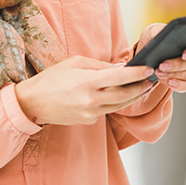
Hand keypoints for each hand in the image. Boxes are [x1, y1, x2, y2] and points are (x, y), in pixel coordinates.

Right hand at [14, 56, 155, 125]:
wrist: (33, 103)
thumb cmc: (52, 78)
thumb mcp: (75, 63)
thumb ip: (100, 66)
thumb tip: (121, 68)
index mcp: (87, 82)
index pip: (120, 77)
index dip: (138, 73)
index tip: (150, 68)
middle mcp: (91, 100)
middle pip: (125, 96)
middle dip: (141, 87)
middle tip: (152, 79)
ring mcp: (90, 113)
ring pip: (119, 105)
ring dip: (133, 96)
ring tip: (143, 87)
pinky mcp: (88, 121)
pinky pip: (107, 110)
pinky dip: (116, 102)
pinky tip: (121, 94)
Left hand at [136, 22, 185, 92]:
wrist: (147, 54)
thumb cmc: (153, 38)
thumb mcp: (152, 31)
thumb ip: (156, 31)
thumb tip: (159, 36)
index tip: (185, 54)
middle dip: (176, 65)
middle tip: (162, 65)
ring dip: (172, 75)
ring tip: (158, 72)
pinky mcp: (183, 80)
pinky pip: (185, 86)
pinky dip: (178, 86)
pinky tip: (169, 83)